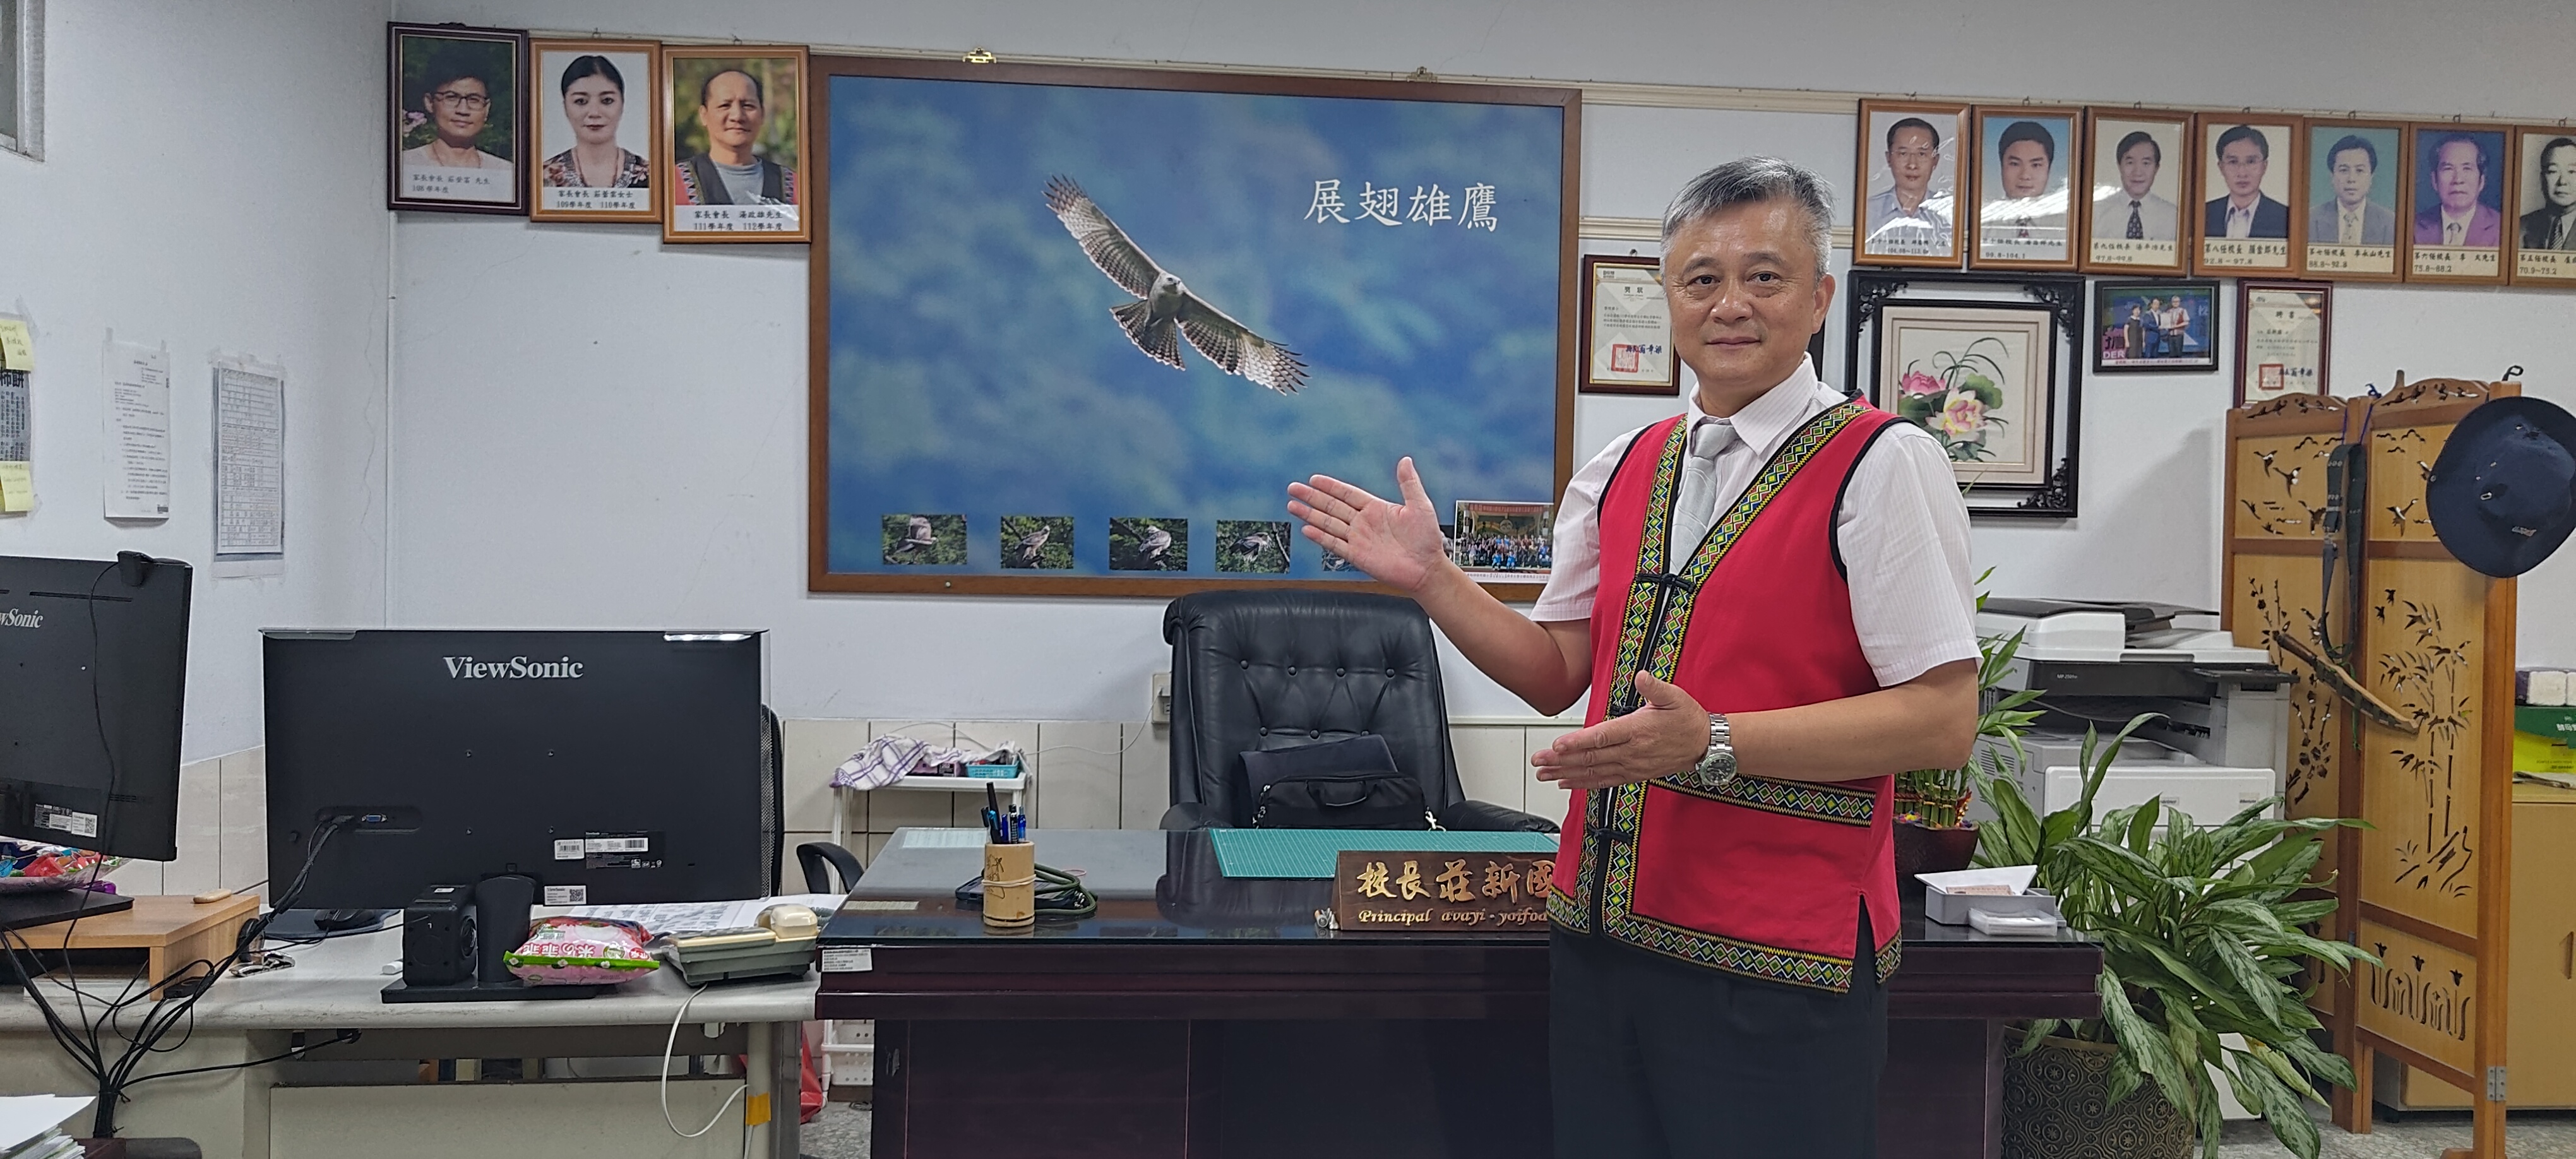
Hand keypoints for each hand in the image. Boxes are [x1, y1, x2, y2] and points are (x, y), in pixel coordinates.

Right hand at [1287, 457, 1450, 593]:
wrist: (1427, 569)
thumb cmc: (1427, 539)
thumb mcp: (1420, 506)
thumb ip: (1409, 483)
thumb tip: (1405, 460)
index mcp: (1376, 509)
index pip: (1347, 494)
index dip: (1330, 486)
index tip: (1314, 479)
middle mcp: (1364, 522)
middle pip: (1332, 506)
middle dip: (1312, 497)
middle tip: (1294, 488)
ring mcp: (1359, 539)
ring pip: (1328, 524)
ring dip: (1310, 515)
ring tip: (1292, 505)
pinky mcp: (1357, 556)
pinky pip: (1334, 544)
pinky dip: (1320, 537)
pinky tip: (1307, 530)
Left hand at [1531, 673, 1710, 789]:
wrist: (1706, 745)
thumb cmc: (1688, 719)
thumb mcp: (1674, 696)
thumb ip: (1655, 687)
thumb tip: (1642, 676)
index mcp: (1638, 730)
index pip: (1602, 737)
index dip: (1577, 742)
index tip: (1557, 745)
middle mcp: (1632, 752)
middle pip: (1591, 758)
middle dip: (1561, 761)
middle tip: (1538, 761)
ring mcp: (1632, 766)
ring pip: (1594, 772)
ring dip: (1566, 774)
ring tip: (1544, 774)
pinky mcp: (1634, 774)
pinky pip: (1605, 781)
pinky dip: (1584, 783)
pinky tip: (1566, 783)